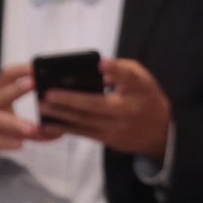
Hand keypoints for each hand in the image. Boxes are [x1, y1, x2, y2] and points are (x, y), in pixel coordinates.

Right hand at [0, 65, 52, 169]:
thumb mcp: (8, 125)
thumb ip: (32, 129)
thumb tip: (60, 131)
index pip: (5, 77)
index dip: (21, 70)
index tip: (37, 67)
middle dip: (16, 89)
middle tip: (33, 84)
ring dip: (14, 123)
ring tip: (32, 129)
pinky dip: (4, 142)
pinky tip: (18, 145)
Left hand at [38, 57, 170, 159]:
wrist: (161, 132)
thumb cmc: (146, 99)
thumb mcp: (142, 79)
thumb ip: (122, 71)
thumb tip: (97, 68)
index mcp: (137, 92)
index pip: (127, 79)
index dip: (114, 70)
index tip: (100, 62)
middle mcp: (126, 112)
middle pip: (95, 105)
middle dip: (70, 100)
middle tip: (48, 93)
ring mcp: (116, 130)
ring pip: (85, 122)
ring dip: (61, 115)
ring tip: (42, 107)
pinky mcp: (108, 140)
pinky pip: (84, 134)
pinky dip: (66, 128)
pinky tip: (50, 123)